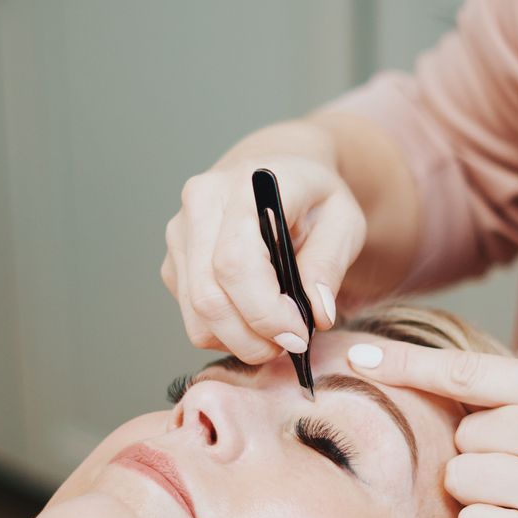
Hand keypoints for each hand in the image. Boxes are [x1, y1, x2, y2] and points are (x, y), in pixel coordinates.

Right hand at [161, 152, 363, 363]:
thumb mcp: (343, 221)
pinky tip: (255, 317)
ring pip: (197, 315)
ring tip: (276, 334)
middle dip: (252, 338)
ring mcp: (180, 234)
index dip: (265, 312)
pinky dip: (225, 333)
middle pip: (209, 297)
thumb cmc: (314, 198)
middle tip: (291, 345)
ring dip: (239, 341)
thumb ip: (329, 265)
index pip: (235, 263)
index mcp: (244, 187)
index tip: (298, 336)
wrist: (278, 172)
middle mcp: (200, 205)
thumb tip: (317, 315)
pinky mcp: (174, 262)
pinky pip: (192, 318)